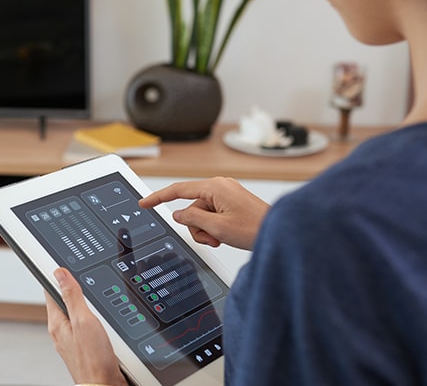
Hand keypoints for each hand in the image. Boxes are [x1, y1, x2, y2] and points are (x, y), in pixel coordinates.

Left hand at [46, 268, 128, 385]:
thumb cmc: (93, 361)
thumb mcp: (84, 321)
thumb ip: (72, 296)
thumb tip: (59, 272)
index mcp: (57, 322)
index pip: (51, 290)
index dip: (58, 276)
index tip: (61, 265)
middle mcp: (63, 331)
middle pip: (67, 301)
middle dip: (78, 291)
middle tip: (87, 281)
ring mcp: (76, 341)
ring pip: (82, 315)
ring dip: (92, 309)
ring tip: (100, 304)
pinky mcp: (89, 349)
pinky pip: (93, 329)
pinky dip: (100, 323)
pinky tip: (108, 325)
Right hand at [139, 177, 269, 250]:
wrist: (282, 232)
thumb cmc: (257, 229)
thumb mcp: (217, 228)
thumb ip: (192, 219)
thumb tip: (178, 215)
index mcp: (215, 187)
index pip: (178, 190)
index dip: (158, 198)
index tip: (144, 203)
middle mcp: (220, 186)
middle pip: (191, 208)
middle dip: (196, 226)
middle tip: (212, 238)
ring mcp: (227, 194)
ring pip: (201, 214)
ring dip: (207, 230)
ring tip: (222, 238)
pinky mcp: (232, 203)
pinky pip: (212, 214)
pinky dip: (214, 227)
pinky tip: (226, 234)